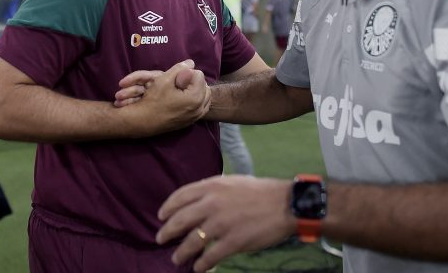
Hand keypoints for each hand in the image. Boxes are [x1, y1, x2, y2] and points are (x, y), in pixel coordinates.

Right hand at [117, 60, 211, 134]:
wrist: (143, 121)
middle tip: (179, 82)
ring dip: (197, 90)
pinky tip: (185, 98)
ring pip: (205, 96)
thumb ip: (180, 68)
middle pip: (205, 85)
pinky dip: (197, 101)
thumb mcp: (164, 80)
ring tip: (182, 89)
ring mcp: (196, 116)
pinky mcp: (192, 121)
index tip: (176, 78)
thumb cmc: (153, 100)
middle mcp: (199, 108)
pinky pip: (202, 107)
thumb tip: (191, 63)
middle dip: (194, 81)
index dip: (187, 73)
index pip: (199, 75)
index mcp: (195, 97)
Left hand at [157, 176, 294, 272]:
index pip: (181, 196)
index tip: (161, 216)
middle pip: (180, 220)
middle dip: (167, 231)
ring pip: (192, 242)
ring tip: (177, 258)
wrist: (286, 205)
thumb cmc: (262, 191)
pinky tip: (199, 268)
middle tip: (161, 239)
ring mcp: (221, 224)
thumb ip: (215, 190)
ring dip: (181, 252)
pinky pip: (209, 257)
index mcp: (213, 186)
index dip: (168, 207)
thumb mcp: (234, 182)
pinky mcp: (232, 242)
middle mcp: (213, 203)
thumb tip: (200, 200)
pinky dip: (201, 264)